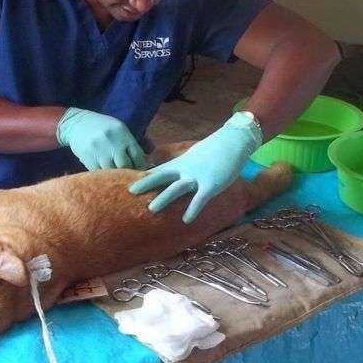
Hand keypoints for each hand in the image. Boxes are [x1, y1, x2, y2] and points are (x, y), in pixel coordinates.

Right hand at [56, 108, 145, 170]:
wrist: (77, 124)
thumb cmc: (103, 127)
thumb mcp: (120, 129)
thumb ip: (132, 144)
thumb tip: (148, 164)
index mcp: (122, 133)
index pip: (137, 155)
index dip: (142, 167)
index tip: (143, 173)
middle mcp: (111, 141)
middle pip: (125, 165)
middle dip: (129, 173)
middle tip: (131, 178)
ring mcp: (98, 150)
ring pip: (112, 171)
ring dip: (116, 176)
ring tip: (118, 179)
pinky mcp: (87, 158)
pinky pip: (99, 173)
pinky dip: (104, 176)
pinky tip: (106, 176)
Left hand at [129, 112, 262, 222]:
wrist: (232, 142)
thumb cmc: (213, 151)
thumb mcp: (193, 156)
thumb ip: (181, 165)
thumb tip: (171, 172)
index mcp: (180, 163)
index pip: (159, 170)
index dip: (144, 176)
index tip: (129, 183)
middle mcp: (185, 169)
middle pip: (162, 176)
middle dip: (146, 184)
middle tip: (130, 191)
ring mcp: (197, 177)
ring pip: (177, 188)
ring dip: (164, 198)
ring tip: (151, 209)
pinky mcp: (211, 184)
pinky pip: (200, 199)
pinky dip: (193, 209)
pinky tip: (186, 220)